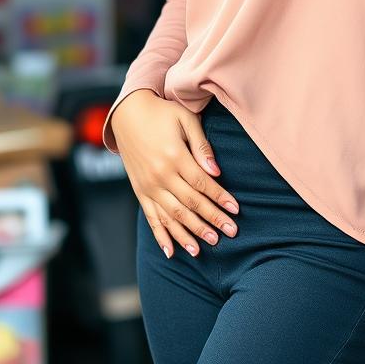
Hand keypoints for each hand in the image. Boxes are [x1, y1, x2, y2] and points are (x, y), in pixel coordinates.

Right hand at [111, 89, 239, 258]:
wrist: (128, 114)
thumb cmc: (163, 113)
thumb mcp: (185, 120)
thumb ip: (201, 146)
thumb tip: (216, 172)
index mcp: (174, 156)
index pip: (202, 184)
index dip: (220, 198)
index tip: (236, 210)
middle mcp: (160, 175)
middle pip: (190, 204)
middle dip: (212, 220)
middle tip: (230, 233)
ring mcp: (148, 186)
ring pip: (172, 216)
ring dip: (189, 233)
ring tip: (205, 248)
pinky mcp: (140, 192)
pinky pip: (151, 218)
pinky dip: (161, 236)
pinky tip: (171, 251)